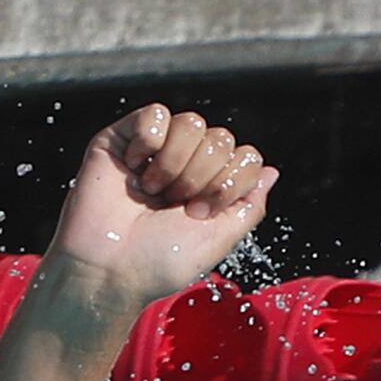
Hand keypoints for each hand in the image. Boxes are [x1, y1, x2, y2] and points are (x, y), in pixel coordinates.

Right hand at [49, 102, 278, 304]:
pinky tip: (134, 168)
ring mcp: (156, 150)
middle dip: (203, 177)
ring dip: (176, 163)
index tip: (203, 213)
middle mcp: (186, 165)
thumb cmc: (160, 261)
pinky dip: (149, 142)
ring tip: (153, 190)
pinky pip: (156, 114)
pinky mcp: (123, 138)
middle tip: (177, 206)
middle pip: (222, 139)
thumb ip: (249, 204)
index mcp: (211, 187)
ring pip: (193, 124)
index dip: (231, 183)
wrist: (108, 266)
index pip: (245, 157)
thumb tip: (271, 171)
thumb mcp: (221, 238)